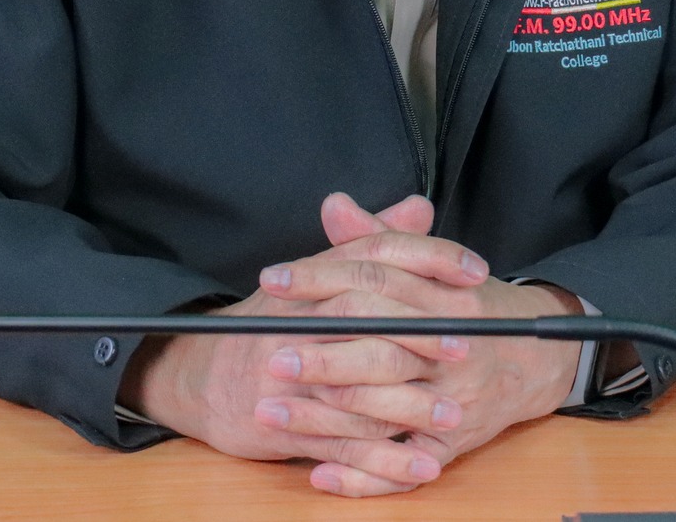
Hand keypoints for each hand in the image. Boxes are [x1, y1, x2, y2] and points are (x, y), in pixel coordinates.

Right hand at [116, 195, 456, 493]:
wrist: (200, 376)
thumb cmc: (272, 324)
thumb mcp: (318, 275)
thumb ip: (372, 242)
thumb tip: (419, 209)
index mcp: (313, 282)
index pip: (374, 257)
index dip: (428, 260)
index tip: (475, 272)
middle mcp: (299, 323)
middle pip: (365, 317)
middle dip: (421, 333)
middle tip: (468, 346)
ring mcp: (290, 379)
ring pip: (357, 388)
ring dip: (410, 406)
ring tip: (455, 416)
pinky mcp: (286, 428)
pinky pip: (341, 446)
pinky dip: (384, 462)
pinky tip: (423, 466)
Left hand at [253, 193, 584, 495]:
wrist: (539, 360)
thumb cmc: (473, 308)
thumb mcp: (435, 267)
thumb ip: (380, 238)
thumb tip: (334, 206)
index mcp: (445, 297)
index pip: (377, 279)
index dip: (321, 278)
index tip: (272, 280)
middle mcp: (452, 349)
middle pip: (380, 348)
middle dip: (321, 355)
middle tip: (266, 353)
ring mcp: (453, 401)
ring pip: (384, 410)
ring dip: (324, 417)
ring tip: (271, 411)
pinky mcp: (451, 446)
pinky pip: (404, 466)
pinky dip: (362, 475)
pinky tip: (318, 471)